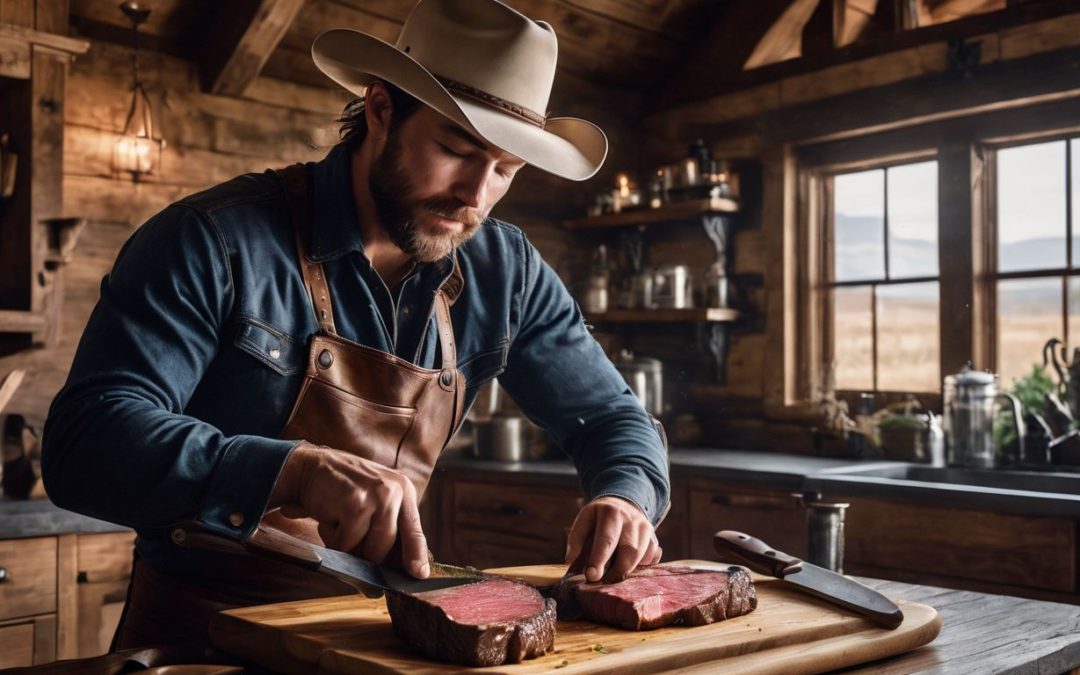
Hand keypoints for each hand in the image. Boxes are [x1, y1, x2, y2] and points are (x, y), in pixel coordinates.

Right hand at [269, 442, 428, 578]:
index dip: (416, 555)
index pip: (415, 530)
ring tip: (340, 522)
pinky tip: (330, 517)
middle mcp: (394, 491)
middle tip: (350, 536)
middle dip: (368, 555)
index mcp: (404, 490)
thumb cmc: (345, 490)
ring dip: (348, 547)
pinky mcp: (355, 505)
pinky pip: (346, 544)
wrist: (312, 467)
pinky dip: (333, 539)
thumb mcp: (376, 498)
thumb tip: (397, 567)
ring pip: (367, 550)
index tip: (420, 574)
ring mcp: (376, 497)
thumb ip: (389, 526)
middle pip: (387, 547)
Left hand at [565, 495, 661, 582]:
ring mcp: (645, 528)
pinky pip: (651, 558)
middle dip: (617, 571)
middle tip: (604, 583)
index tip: (591, 576)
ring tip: (614, 578)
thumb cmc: (599, 518)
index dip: (599, 559)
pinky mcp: (654, 538)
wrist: (623, 504)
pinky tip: (630, 568)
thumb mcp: (585, 520)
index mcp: (611, 512)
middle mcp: (631, 518)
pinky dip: (641, 566)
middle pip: (629, 550)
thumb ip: (576, 539)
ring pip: (641, 555)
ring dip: (628, 571)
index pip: (606, 539)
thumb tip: (570, 560)